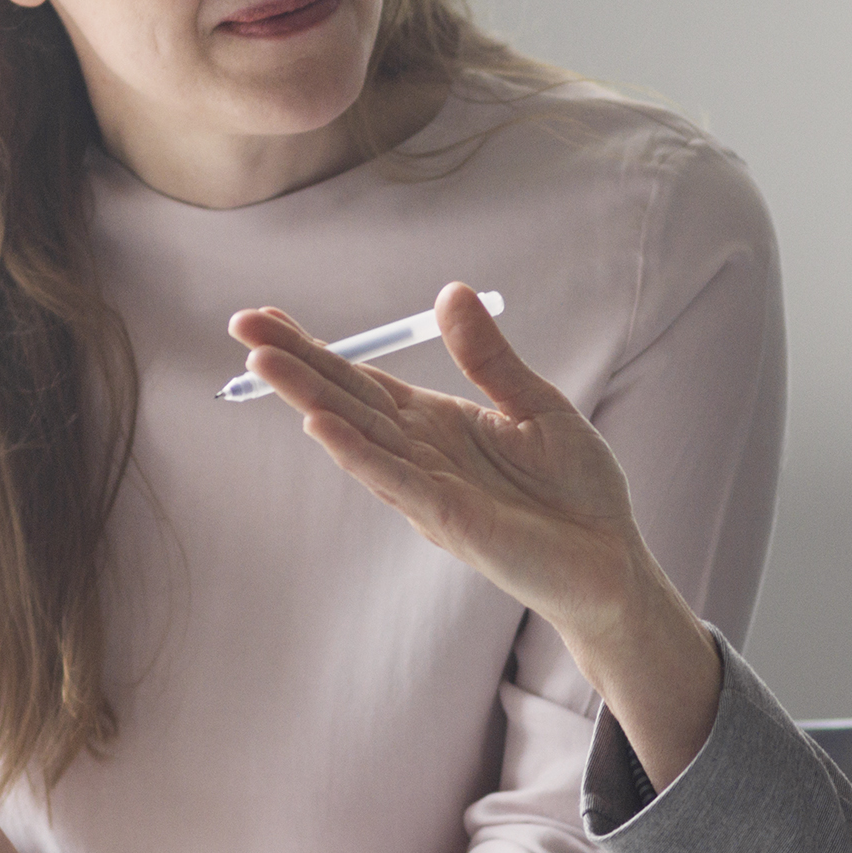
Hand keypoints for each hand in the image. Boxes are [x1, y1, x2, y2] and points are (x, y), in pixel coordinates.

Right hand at [231, 284, 726, 771]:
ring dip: (308, 398)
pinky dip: (356, 451)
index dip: (316, 348)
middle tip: (240, 325)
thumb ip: (489, 357)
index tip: (267, 317)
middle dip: (292, 363)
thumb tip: (449, 291)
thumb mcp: (537, 404)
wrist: (612, 560)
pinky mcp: (448, 519)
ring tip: (262, 363)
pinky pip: (394, 479)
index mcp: (437, 423)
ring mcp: (426, 487)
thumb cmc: (575, 490)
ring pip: (356, 434)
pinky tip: (319, 424)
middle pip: (344, 398)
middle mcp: (419, 453)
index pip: (363, 378)